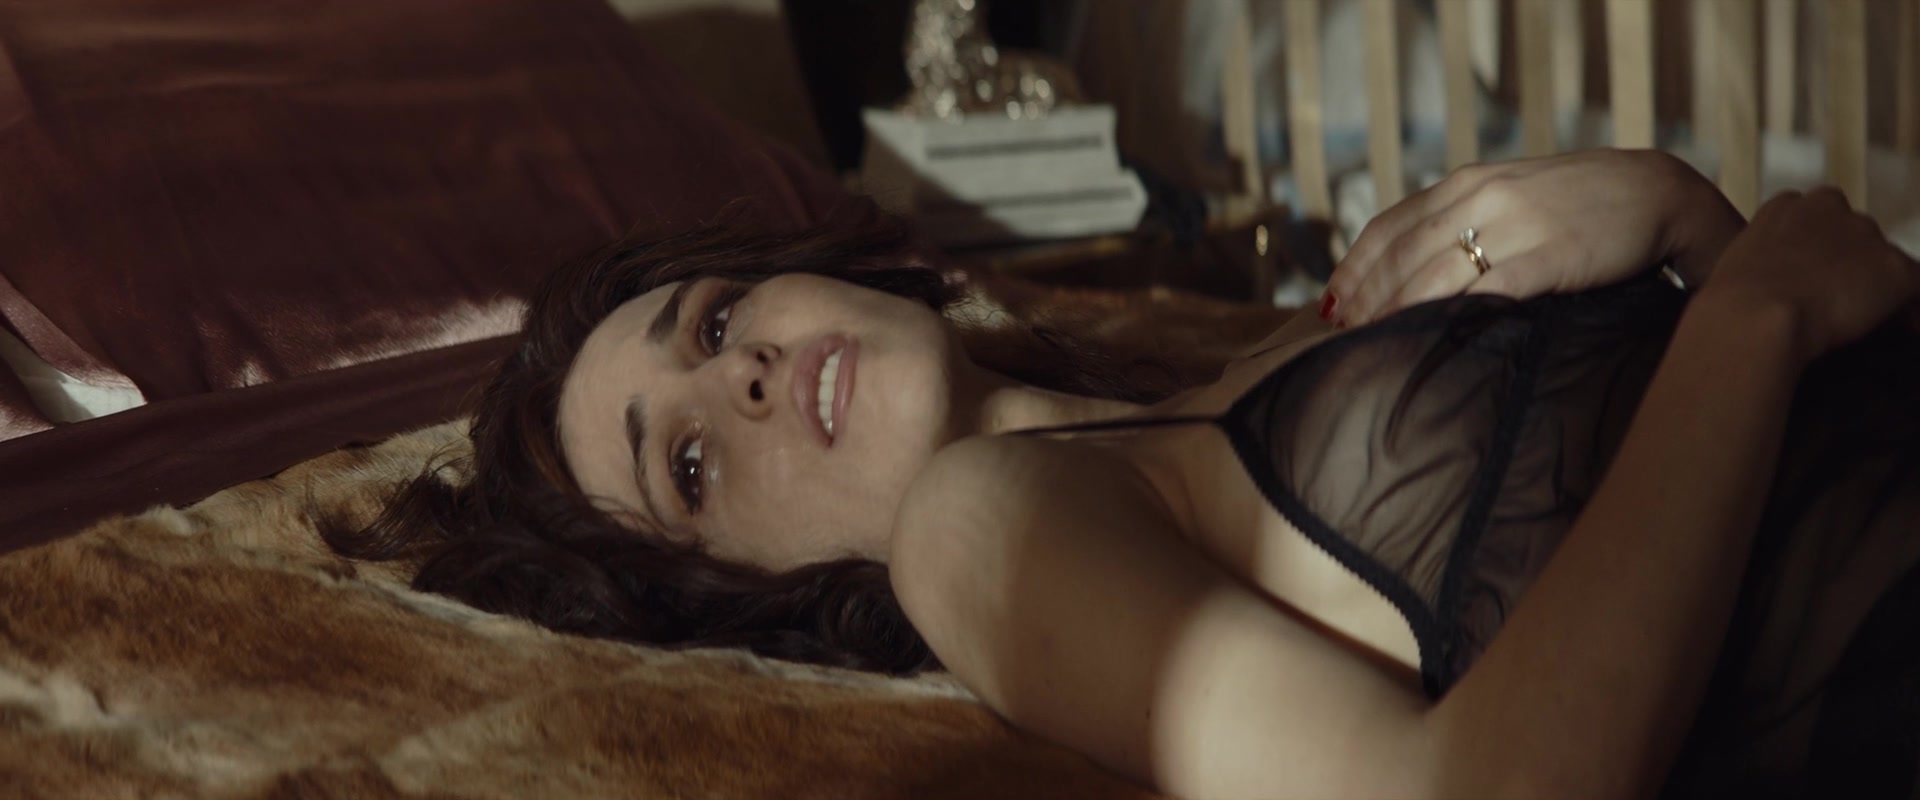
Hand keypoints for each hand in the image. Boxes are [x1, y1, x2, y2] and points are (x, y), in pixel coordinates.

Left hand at [1322, 149, 1743, 327]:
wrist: (1658, 193)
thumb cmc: (1577, 205)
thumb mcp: (1508, 196)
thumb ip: (1459, 220)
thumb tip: (1402, 267)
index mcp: (1466, 183)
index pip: (1387, 228)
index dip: (1352, 270)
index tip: (1330, 307)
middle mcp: (1483, 198)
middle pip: (1401, 256)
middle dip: (1365, 300)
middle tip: (1341, 338)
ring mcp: (1517, 226)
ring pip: (1434, 276)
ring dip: (1396, 314)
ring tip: (1373, 346)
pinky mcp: (1553, 257)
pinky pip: (1493, 291)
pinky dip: (1455, 316)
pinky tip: (1431, 340)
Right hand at [1701, 187, 1919, 362]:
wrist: (1755, 316)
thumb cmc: (1731, 306)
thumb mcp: (1735, 268)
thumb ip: (1761, 263)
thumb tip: (1772, 288)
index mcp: (1787, 206)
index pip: (1816, 214)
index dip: (1816, 247)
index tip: (1808, 275)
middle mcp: (1830, 208)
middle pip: (1855, 232)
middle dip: (1849, 262)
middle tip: (1834, 301)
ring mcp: (1866, 236)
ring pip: (1884, 259)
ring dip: (1875, 283)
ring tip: (1861, 320)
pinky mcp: (1896, 268)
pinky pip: (1915, 287)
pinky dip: (1910, 309)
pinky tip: (1904, 330)